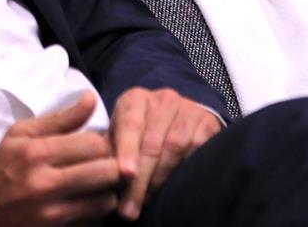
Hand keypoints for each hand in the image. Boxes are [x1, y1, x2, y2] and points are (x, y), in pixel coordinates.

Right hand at [0, 91, 119, 226]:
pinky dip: (94, 214)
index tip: (94, 145)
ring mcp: (51, 214)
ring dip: (106, 192)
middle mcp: (45, 184)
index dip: (100, 142)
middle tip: (104, 164)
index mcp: (36, 153)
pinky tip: (83, 204)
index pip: (93, 144)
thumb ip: (59, 118)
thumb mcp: (21, 134)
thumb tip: (91, 99)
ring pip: (106, 201)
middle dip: (110, 166)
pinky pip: (93, 223)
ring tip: (95, 185)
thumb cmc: (0, 166)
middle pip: (106, 172)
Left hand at [110, 87, 220, 220]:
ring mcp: (189, 110)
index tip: (126, 173)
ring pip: (176, 148)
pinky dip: (185, 173)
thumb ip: (109, 152)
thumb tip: (99, 177)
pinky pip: (198, 151)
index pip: (130, 125)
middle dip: (141, 179)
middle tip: (129, 208)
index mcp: (135, 99)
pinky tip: (173, 189)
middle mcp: (163, 100)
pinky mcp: (208, 124)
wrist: (175, 117)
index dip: (127, 150)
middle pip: (153, 142)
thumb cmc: (138, 132)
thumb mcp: (120, 134)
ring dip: (161, 180)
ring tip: (146, 203)